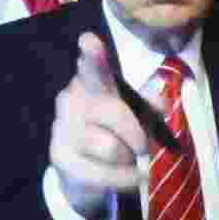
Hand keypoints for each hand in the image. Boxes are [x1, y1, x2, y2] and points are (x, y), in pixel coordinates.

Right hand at [49, 32, 150, 219]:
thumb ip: (148, 105)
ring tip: (123, 159)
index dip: (93, 55)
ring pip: (111, 147)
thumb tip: (158, 96)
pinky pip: (104, 173)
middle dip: (137, 134)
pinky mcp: (59, 156)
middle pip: (114, 112)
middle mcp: (70, 99)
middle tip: (142, 146)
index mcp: (91, 83)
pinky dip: (124, 179)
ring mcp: (61, 128)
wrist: (84, 172)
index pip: (93, 66)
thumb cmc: (114, 135)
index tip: (89, 41)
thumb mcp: (136, 117)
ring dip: (128, 159)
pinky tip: (123, 175)